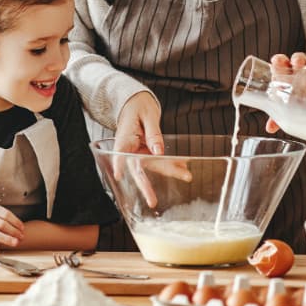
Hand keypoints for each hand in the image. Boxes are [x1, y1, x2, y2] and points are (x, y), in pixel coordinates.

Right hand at [110, 92, 188, 207]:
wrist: (135, 104)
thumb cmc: (138, 107)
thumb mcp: (147, 116)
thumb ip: (153, 133)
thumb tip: (158, 151)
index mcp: (124, 139)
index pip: (119, 153)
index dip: (119, 165)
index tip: (119, 176)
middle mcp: (130, 150)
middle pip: (137, 170)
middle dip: (146, 187)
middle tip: (152, 202)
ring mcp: (138, 153)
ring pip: (153, 167)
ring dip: (169, 172)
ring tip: (186, 175)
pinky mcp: (147, 153)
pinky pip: (159, 161)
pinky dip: (172, 163)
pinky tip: (183, 167)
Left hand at [264, 53, 305, 133]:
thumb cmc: (294, 109)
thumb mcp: (284, 113)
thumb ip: (276, 119)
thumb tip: (269, 128)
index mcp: (284, 79)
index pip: (279, 66)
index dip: (278, 61)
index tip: (277, 61)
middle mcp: (297, 75)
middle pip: (297, 62)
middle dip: (298, 60)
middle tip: (299, 63)